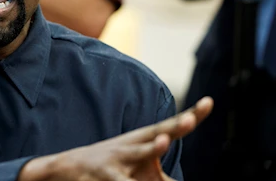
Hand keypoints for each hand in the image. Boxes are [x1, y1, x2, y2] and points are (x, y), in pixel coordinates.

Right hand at [19, 97, 213, 180]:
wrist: (66, 167)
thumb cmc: (111, 165)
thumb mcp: (138, 164)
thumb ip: (161, 175)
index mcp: (144, 140)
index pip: (171, 126)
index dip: (191, 115)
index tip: (209, 102)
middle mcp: (132, 146)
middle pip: (156, 135)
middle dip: (171, 130)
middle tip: (185, 122)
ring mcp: (118, 161)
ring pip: (137, 158)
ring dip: (150, 150)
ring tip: (161, 143)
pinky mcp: (104, 177)